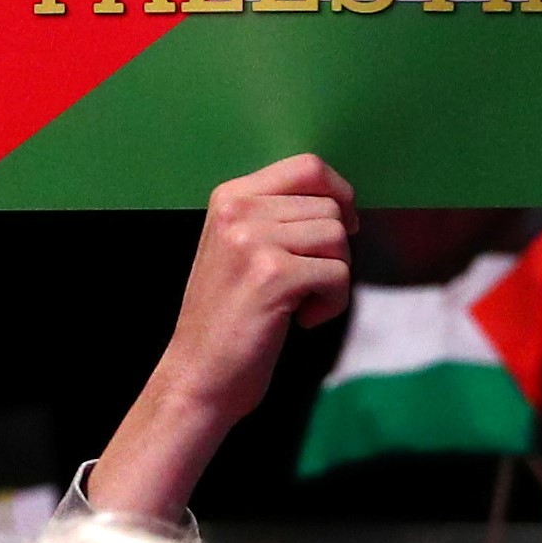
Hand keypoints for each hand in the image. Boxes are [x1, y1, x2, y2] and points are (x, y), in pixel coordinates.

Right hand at [155, 153, 357, 421]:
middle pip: (330, 207)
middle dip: (333, 250)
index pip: (309, 167)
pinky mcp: (272, 275)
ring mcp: (252, 241)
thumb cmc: (227, 318)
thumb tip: (345, 203)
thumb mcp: (240, 250)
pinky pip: (338, 274)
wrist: (197, 375)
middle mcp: (237, 211)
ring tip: (299, 303)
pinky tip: (301, 320)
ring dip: (333, 279)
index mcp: (229, 198)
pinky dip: (332, 304)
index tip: (336, 232)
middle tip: (304, 284)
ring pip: (338, 238)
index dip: (339, 196)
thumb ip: (277, 217)